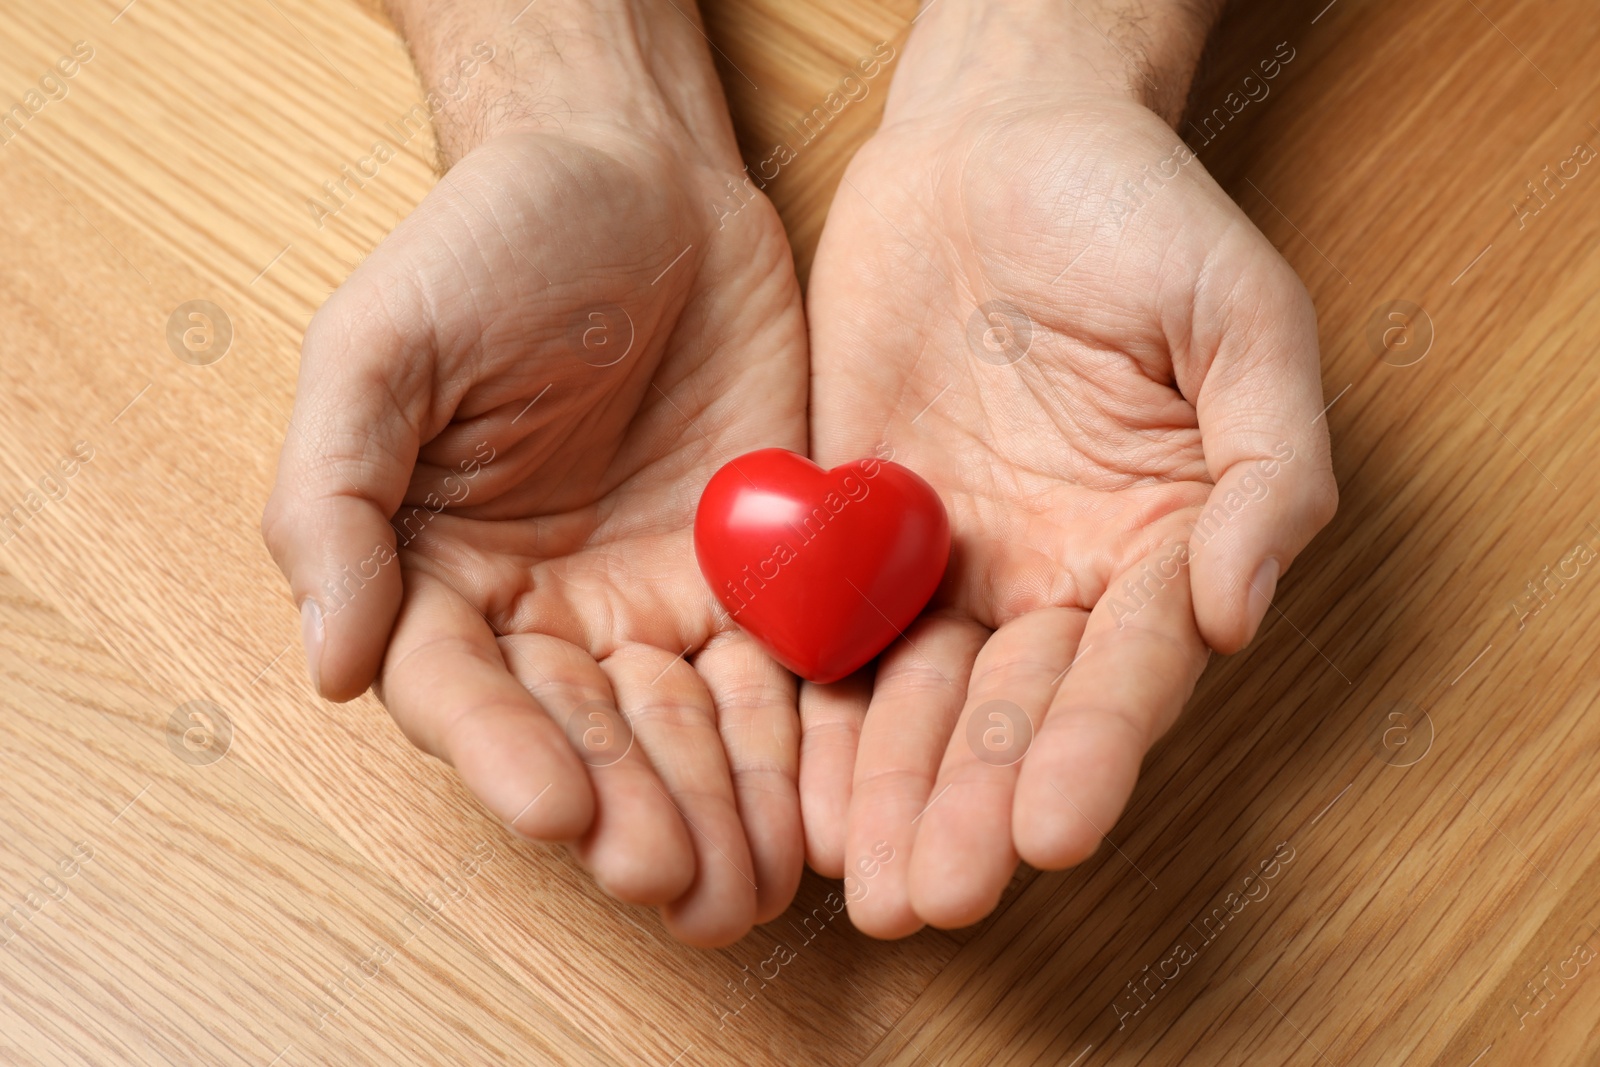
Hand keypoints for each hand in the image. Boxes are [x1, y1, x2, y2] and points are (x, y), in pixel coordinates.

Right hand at [262, 0, 807, 944]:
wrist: (636, 176)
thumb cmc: (490, 245)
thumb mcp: (379, 347)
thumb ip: (335, 500)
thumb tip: (329, 663)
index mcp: (441, 575)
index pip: (466, 693)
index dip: (508, 757)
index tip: (560, 813)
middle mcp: (549, 611)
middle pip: (588, 736)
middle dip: (632, 814)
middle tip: (677, 886)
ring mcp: (658, 599)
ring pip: (689, 729)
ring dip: (718, 812)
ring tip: (747, 887)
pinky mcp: (758, 574)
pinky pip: (782, 674)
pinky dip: (799, 744)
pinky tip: (820, 808)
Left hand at [800, 0, 1336, 935]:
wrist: (992, 144)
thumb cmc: (1136, 211)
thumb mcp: (1240, 315)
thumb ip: (1267, 464)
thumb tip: (1243, 612)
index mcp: (1160, 544)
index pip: (1129, 670)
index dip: (1093, 751)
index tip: (1051, 831)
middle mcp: (1057, 576)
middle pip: (1017, 712)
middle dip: (977, 804)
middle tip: (936, 895)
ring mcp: (951, 564)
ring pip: (919, 700)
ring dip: (894, 791)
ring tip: (866, 881)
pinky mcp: (855, 536)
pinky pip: (832, 633)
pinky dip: (817, 709)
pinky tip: (795, 784)